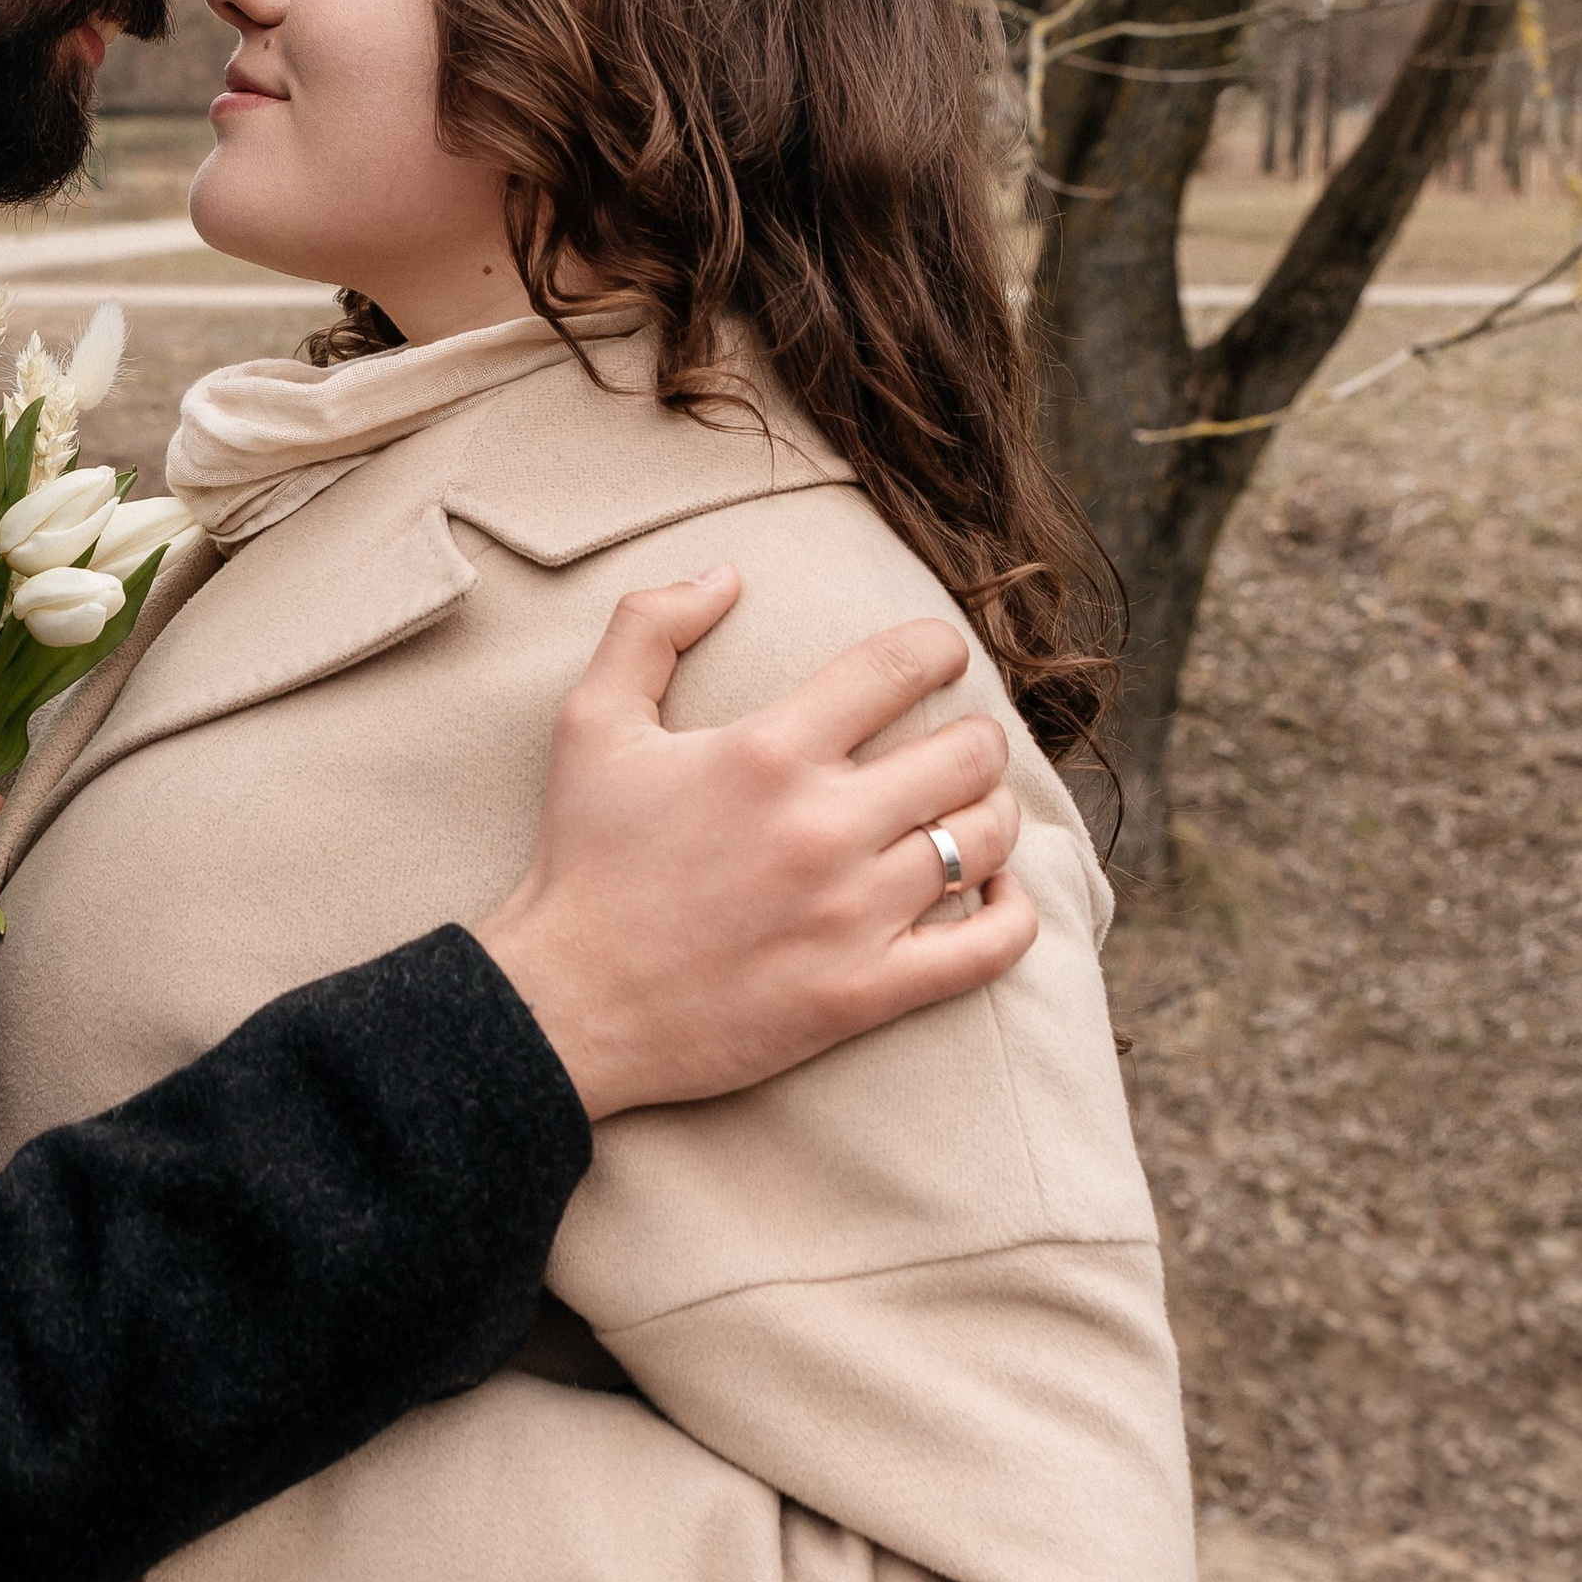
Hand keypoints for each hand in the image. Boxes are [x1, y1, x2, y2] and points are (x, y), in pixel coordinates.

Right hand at [481, 578, 1031, 1120]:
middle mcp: (822, 827)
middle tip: (956, 742)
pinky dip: (1013, 912)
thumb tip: (727, 574)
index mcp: (766, 751)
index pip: (898, 666)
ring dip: (990, 814)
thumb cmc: (582, 859)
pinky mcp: (864, 992)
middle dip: (975, 735)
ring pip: (984, 839)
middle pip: (967, 753)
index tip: (941, 655)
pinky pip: (988, 948)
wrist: (569, 1007)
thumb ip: (649, 627)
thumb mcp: (589, 723)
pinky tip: (995, 891)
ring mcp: (851, 914)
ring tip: (966, 810)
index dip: (939, 647)